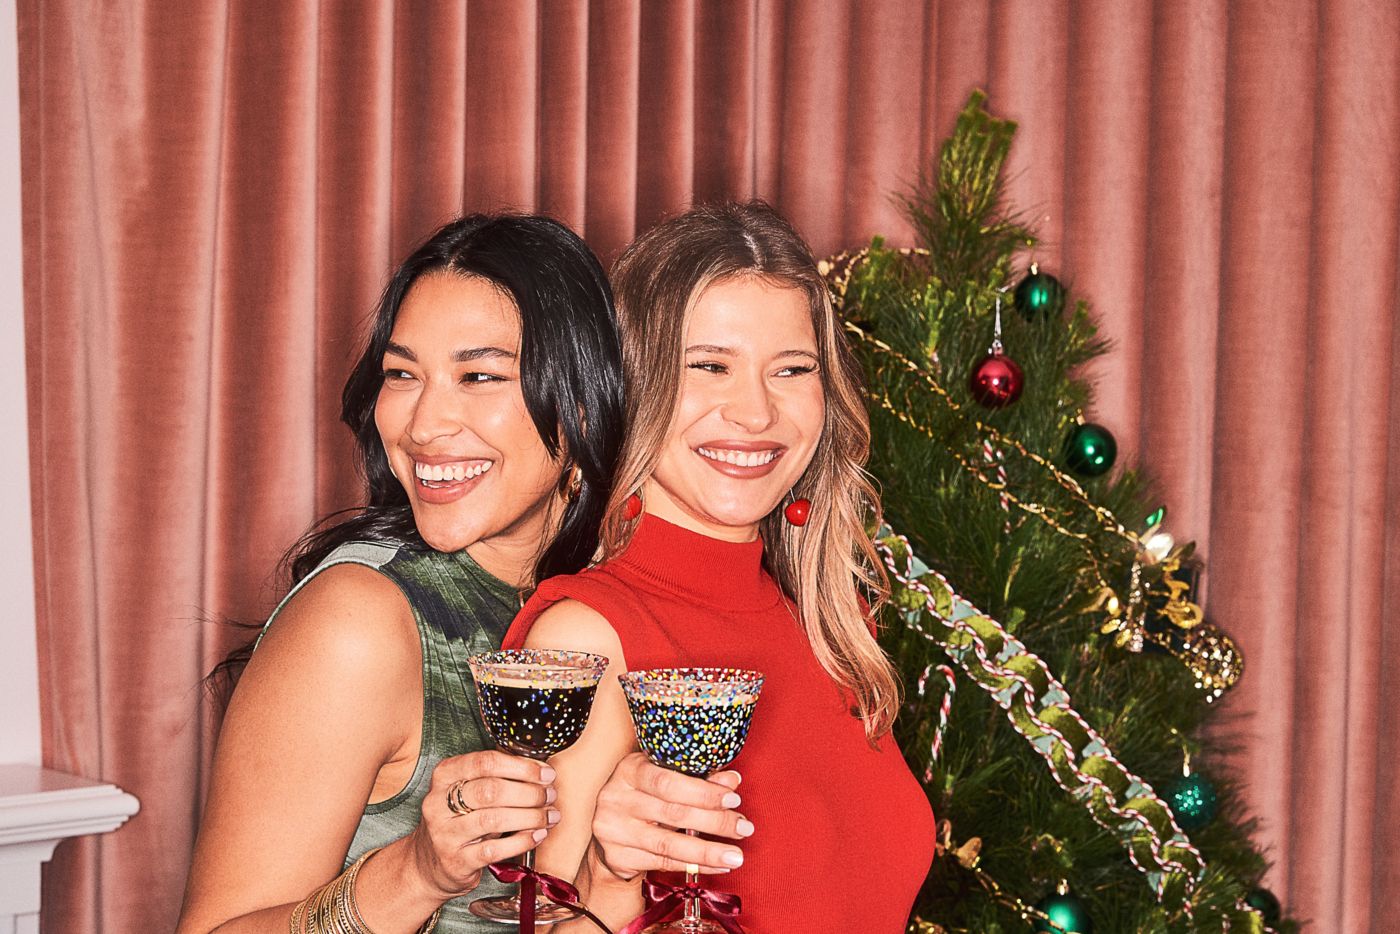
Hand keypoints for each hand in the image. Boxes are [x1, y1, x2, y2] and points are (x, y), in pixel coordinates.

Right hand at [408, 750, 558, 898]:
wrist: (428, 864)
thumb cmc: (459, 821)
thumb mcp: (469, 793)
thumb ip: (498, 778)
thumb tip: (542, 771)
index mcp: (444, 775)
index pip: (485, 762)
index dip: (522, 767)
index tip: (546, 774)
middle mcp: (438, 802)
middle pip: (491, 790)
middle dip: (529, 792)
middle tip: (551, 795)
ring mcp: (444, 833)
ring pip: (494, 820)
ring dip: (530, 816)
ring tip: (549, 816)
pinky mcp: (454, 861)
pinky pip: (494, 850)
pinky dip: (522, 841)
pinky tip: (537, 835)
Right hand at [588, 751, 751, 882]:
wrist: (607, 826)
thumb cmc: (643, 794)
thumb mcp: (664, 777)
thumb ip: (696, 778)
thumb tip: (732, 780)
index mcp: (629, 770)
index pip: (667, 782)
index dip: (703, 792)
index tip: (733, 799)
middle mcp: (616, 799)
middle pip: (672, 813)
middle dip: (714, 822)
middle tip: (744, 828)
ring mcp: (613, 831)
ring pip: (668, 844)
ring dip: (708, 851)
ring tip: (736, 856)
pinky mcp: (617, 857)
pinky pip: (663, 863)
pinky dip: (695, 866)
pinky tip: (718, 866)